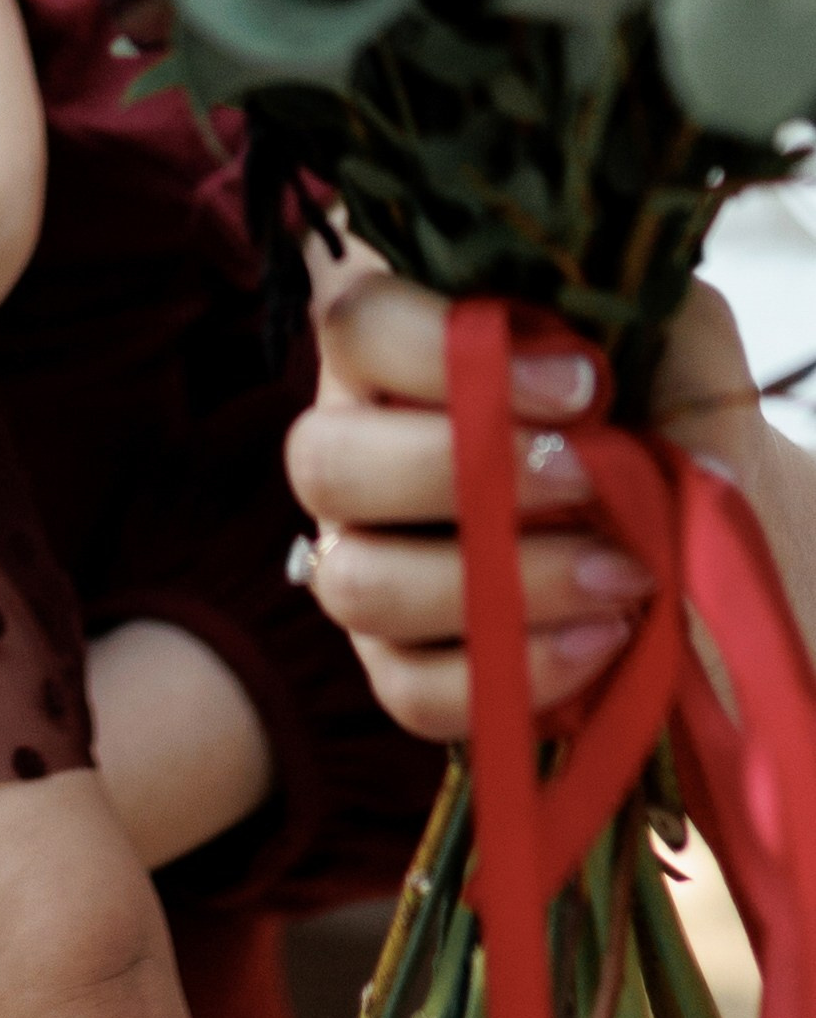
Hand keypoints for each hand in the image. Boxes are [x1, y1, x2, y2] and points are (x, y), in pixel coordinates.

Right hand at [284, 257, 650, 743]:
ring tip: (619, 577)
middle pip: (324, 461)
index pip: (356, 326)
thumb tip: (642, 426)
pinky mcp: (396, 667)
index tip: (579, 385)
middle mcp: (352, 453)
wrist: (693, 530)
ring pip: (359, 584)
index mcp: (394, 354)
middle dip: (456, 473)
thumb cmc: (662, 419)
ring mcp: (361, 565)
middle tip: (587, 481)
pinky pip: (411, 691)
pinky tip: (600, 642)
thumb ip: (656, 345)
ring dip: (498, 586)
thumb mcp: (673, 349)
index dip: (442, 351)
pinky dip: (512, 674)